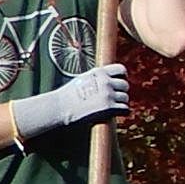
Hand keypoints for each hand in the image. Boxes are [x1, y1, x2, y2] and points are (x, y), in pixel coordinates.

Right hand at [9, 63, 124, 140]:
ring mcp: (108, 94)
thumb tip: (107, 80)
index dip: (122, 76)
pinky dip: (122, 112)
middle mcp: (105, 82)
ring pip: (125, 98)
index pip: (121, 69)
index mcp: (98, 73)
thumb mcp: (82, 79)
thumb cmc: (67, 96)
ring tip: (111, 107)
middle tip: (113, 98)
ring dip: (120, 103)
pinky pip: (125, 109)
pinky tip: (116, 113)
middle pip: (125, 85)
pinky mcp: (109, 107)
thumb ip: (97, 78)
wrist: (59, 108)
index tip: (119, 82)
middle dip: (120, 92)